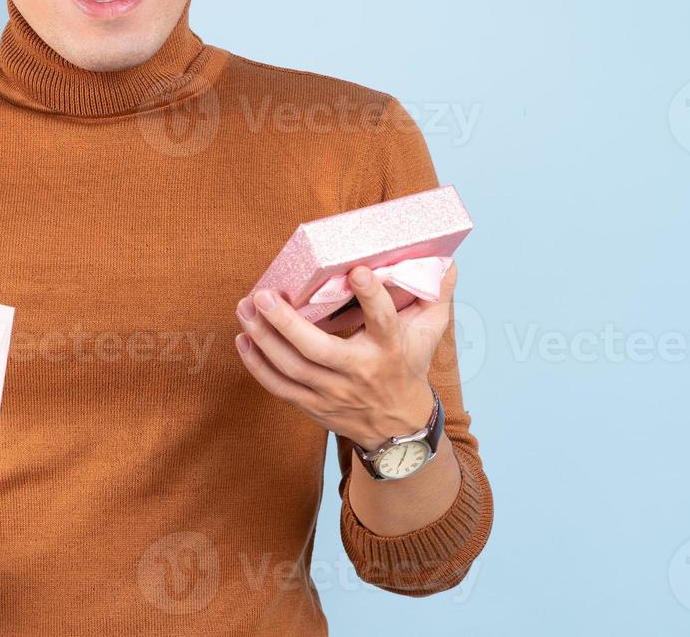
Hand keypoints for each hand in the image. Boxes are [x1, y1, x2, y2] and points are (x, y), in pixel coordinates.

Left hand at [232, 260, 457, 450]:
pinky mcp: (313, 406)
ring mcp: (333, 392)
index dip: (372, 296)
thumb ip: (435, 296)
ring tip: (244, 308)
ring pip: (291, 367)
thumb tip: (446, 260)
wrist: (399, 428)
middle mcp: (359, 372)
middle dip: (286, 322)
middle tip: (263, 295)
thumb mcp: (428, 334)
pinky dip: (257, 365)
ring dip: (263, 338)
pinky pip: (279, 387)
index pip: (383, 321)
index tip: (357, 271)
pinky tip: (243, 340)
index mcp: (390, 349)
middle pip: (318, 349)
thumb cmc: (408, 368)